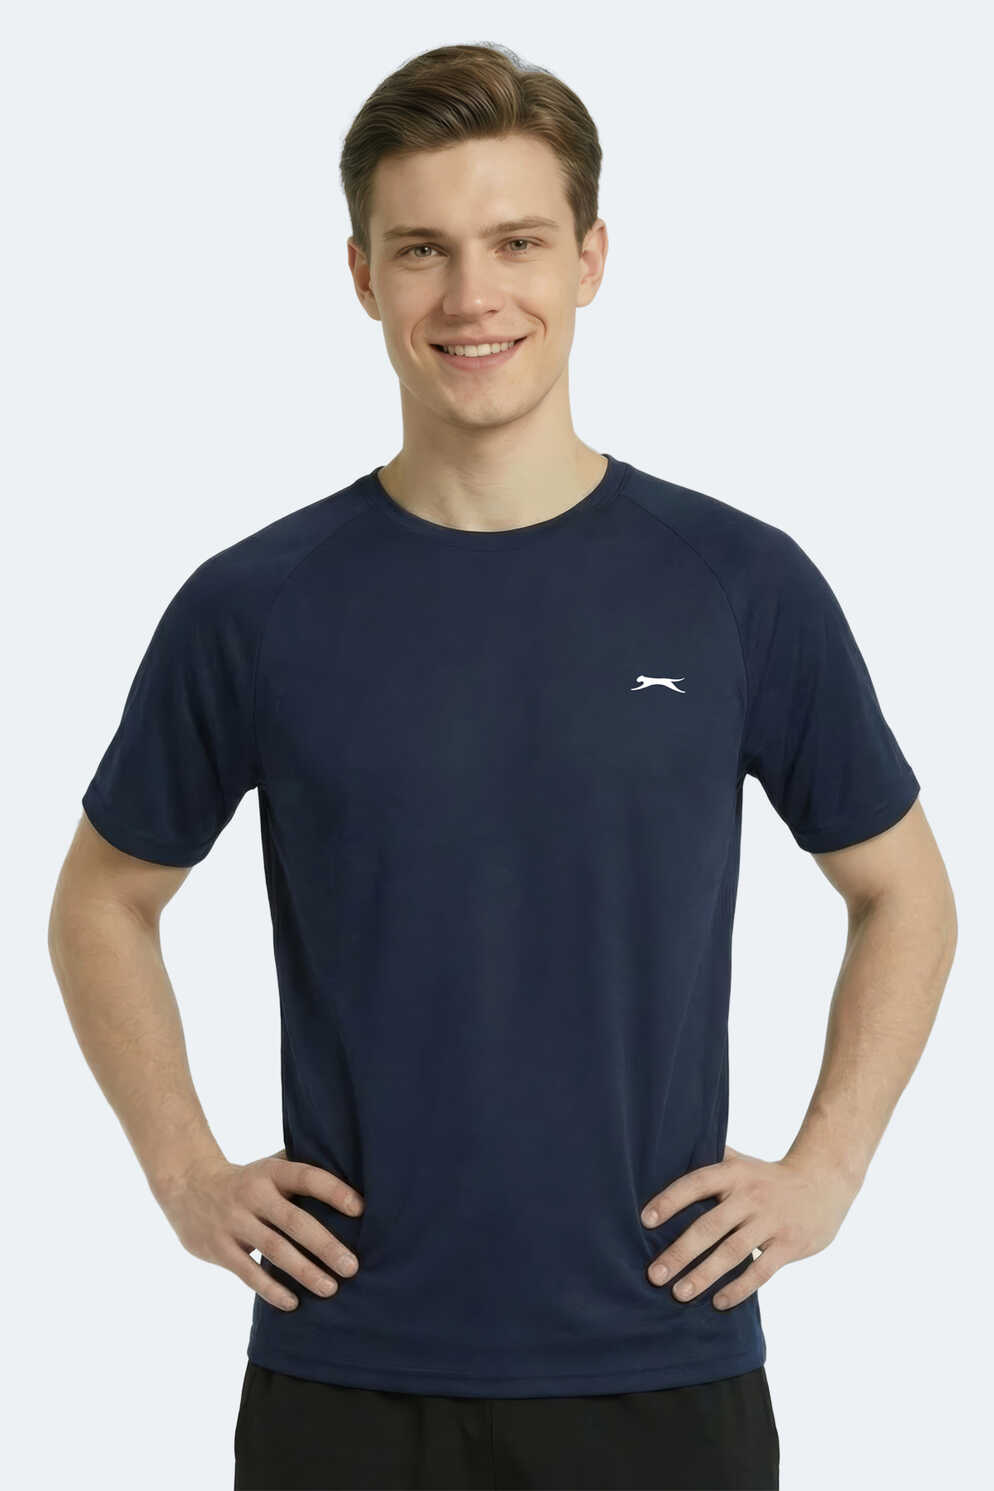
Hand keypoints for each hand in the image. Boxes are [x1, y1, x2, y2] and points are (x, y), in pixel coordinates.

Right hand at [154, 1147, 364, 1311]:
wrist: (187, 1186)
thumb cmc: (247, 1181)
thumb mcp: (270, 1167)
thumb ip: (302, 1172)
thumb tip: (355, 1176)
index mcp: (271, 1172)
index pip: (307, 1177)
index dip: (333, 1191)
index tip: (361, 1209)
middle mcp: (253, 1195)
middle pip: (294, 1221)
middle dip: (325, 1245)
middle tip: (352, 1266)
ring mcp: (234, 1222)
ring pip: (274, 1250)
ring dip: (304, 1271)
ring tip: (330, 1288)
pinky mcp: (219, 1248)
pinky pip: (248, 1272)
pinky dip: (271, 1289)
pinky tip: (293, 1303)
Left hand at [640, 1144, 858, 1309]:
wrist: (824, 1182)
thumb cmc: (769, 1177)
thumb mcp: (741, 1162)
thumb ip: (710, 1161)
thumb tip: (668, 1155)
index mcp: (734, 1174)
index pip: (696, 1183)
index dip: (670, 1200)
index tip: (646, 1221)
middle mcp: (750, 1197)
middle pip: (709, 1226)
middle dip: (680, 1252)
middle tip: (654, 1275)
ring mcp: (771, 1222)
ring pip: (732, 1253)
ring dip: (704, 1276)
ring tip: (679, 1294)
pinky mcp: (789, 1245)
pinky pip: (761, 1271)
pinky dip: (739, 1289)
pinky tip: (718, 1303)